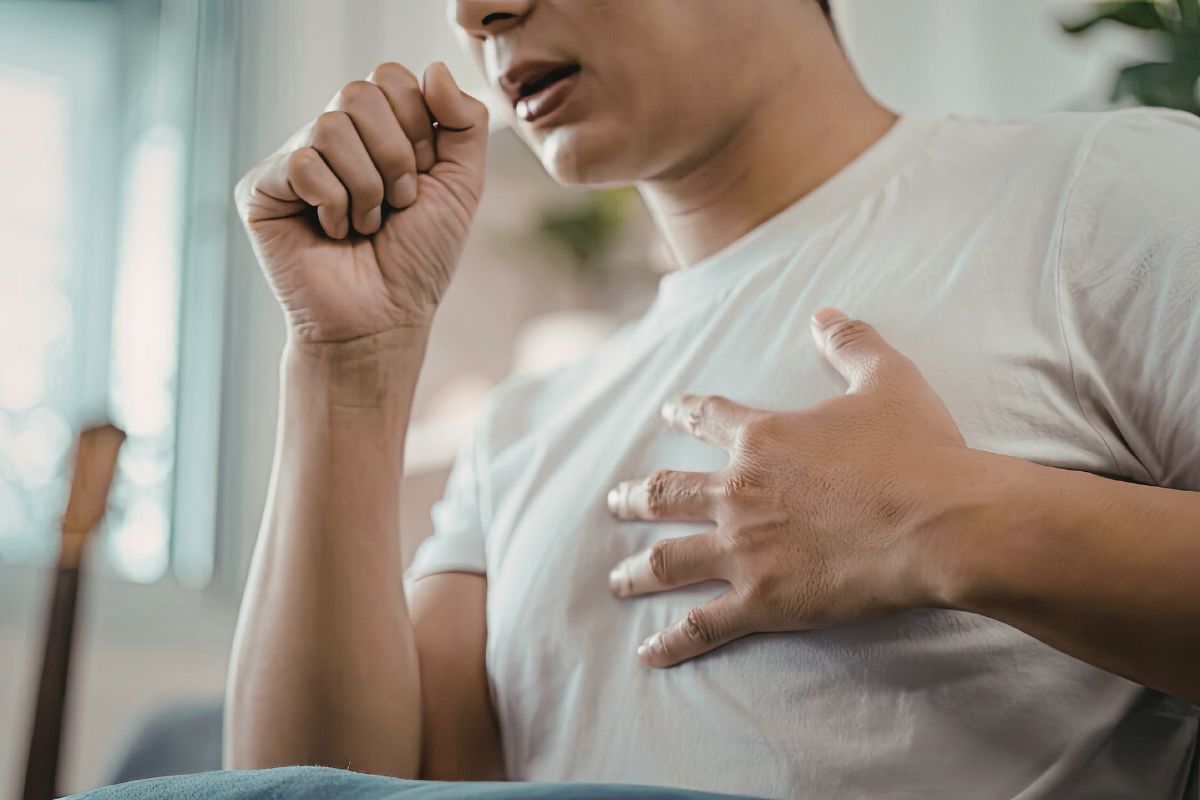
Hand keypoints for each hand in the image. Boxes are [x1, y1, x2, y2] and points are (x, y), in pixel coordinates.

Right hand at [235, 62, 488, 342]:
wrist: (384, 318)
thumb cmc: (419, 257)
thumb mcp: (462, 184)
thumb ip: (464, 122)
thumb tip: (434, 67)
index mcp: (375, 127)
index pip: (391, 78)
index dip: (418, 129)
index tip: (421, 179)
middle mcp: (331, 135)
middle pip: (359, 93)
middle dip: (395, 157)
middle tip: (395, 204)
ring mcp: (294, 159)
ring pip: (329, 127)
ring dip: (366, 188)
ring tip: (364, 224)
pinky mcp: (262, 188)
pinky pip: (301, 164)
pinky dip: (332, 204)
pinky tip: (331, 233)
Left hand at [607, 309, 977, 666]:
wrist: (940, 522)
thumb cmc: (918, 451)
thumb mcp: (888, 379)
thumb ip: (851, 342)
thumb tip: (825, 312)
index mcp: (763, 439)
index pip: (709, 419)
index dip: (685, 412)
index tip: (668, 411)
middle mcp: (738, 492)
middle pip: (669, 492)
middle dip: (637, 497)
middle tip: (615, 501)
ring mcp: (744, 549)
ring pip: (669, 559)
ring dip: (638, 569)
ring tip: (617, 579)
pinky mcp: (762, 600)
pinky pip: (702, 625)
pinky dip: (671, 641)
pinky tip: (647, 653)